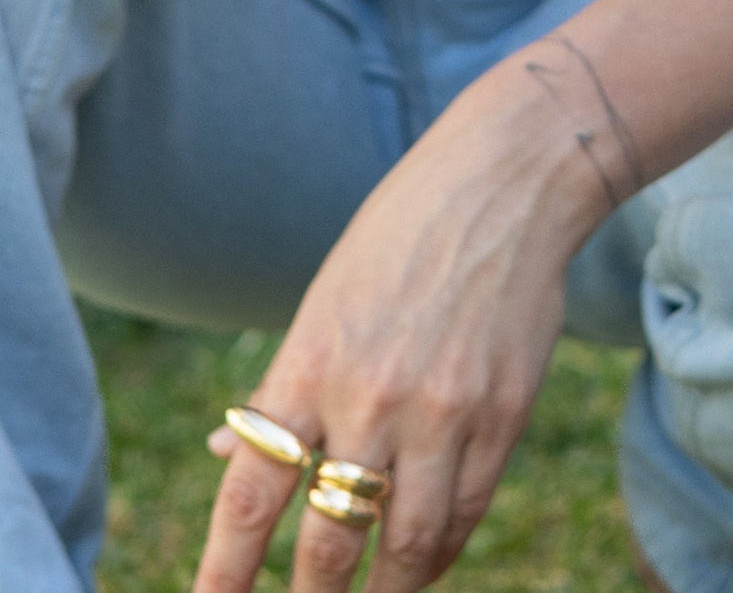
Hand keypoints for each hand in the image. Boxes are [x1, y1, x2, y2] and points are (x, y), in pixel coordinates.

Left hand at [194, 61, 613, 592]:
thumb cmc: (401, 236)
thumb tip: (228, 459)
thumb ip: (283, 386)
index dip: (224, 569)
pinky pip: (464, 516)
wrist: (507, 181)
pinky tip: (421, 561)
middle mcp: (371, 395)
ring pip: (407, 547)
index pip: (253, 490)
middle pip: (328, 540)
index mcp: (312, 360)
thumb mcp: (325, 298)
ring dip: (384, 591)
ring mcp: (443, 411)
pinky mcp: (503, 418)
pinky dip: (438, 553)